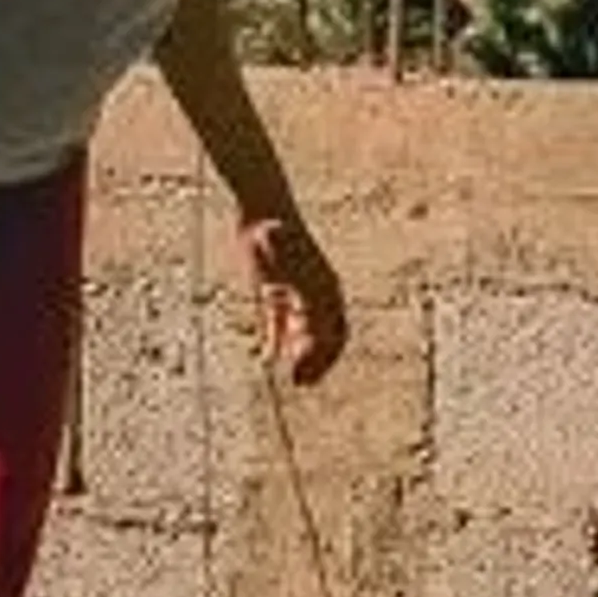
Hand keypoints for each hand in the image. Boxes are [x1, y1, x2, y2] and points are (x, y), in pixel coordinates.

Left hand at [240, 211, 347, 384]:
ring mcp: (295, 293)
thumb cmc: (281, 240)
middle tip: (298, 383)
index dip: (323, 359)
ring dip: (296, 355)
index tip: (305, 377)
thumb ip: (303, 302)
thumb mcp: (292, 273)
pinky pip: (278, 323)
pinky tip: (264, 357)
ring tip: (286, 377)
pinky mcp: (274, 290)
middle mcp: (316, 295)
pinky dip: (274, 341)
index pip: (334, 335)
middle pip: (321, 338)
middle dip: (313, 363)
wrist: (263, 212)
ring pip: (300, 333)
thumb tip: (307, 320)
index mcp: (328, 292)